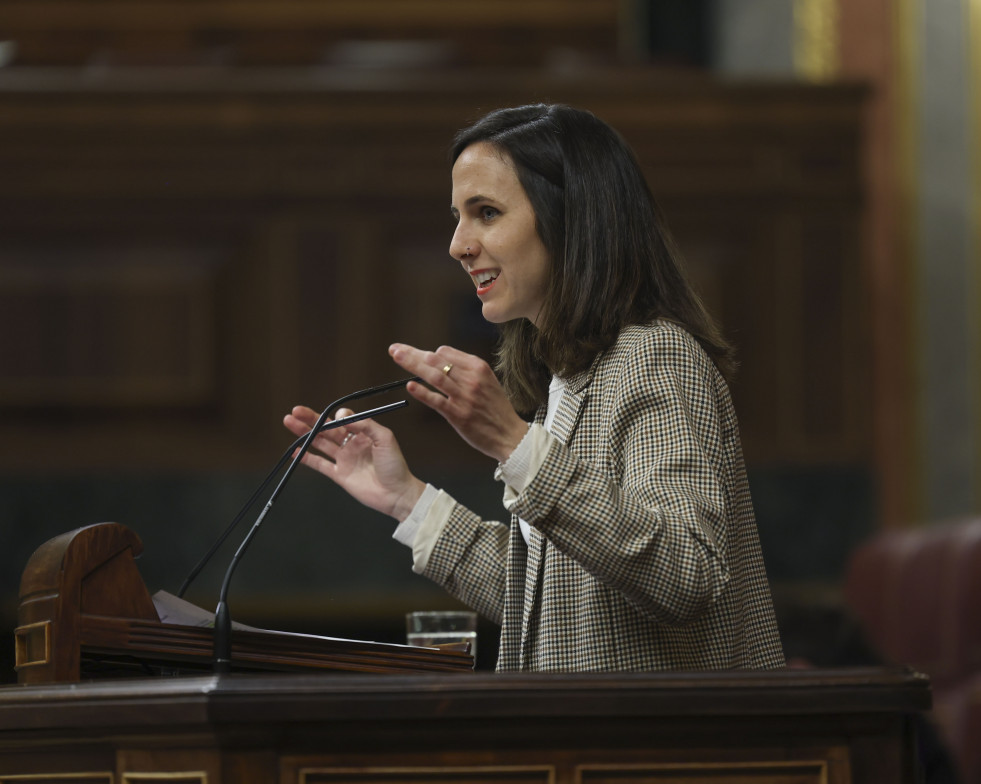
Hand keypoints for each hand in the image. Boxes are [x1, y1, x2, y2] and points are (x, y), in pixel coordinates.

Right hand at [282, 405, 425, 521]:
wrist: (397, 493)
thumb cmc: (395, 465)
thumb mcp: (385, 439)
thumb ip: (365, 425)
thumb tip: (342, 416)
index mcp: (363, 434)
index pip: (344, 419)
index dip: (336, 416)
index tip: (336, 418)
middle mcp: (351, 444)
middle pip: (327, 428)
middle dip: (310, 419)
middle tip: (295, 411)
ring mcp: (344, 459)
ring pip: (320, 443)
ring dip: (304, 433)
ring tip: (289, 422)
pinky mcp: (339, 475)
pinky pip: (320, 464)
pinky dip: (307, 458)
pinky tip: (295, 450)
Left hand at [388, 343, 529, 462]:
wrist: (510, 434)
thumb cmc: (497, 409)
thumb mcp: (488, 381)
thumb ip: (466, 369)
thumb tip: (439, 358)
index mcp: (479, 367)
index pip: (446, 353)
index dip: (426, 352)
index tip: (412, 351)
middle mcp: (471, 379)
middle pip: (436, 361)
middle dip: (413, 353)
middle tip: (395, 349)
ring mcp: (464, 397)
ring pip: (435, 376)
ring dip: (413, 365)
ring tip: (398, 358)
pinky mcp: (458, 414)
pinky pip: (437, 400)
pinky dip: (423, 393)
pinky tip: (410, 386)